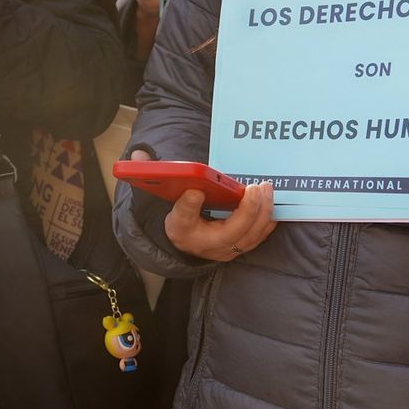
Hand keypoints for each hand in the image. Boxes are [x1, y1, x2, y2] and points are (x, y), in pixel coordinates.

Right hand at [130, 143, 275, 261]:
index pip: (187, 221)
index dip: (189, 206)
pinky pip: (260, 235)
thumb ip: (153, 180)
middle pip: (235, 232)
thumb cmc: (181, 223)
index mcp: (187, 235)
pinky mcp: (243, 246)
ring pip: (253, 235)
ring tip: (266, 188)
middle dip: (248, 209)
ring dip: (262, 211)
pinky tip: (270, 201)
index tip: (194, 190)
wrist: (191, 246)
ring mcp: (230, 249)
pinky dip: (267, 219)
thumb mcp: (167, 207)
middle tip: (255, 186)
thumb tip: (138, 159)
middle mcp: (212, 247)